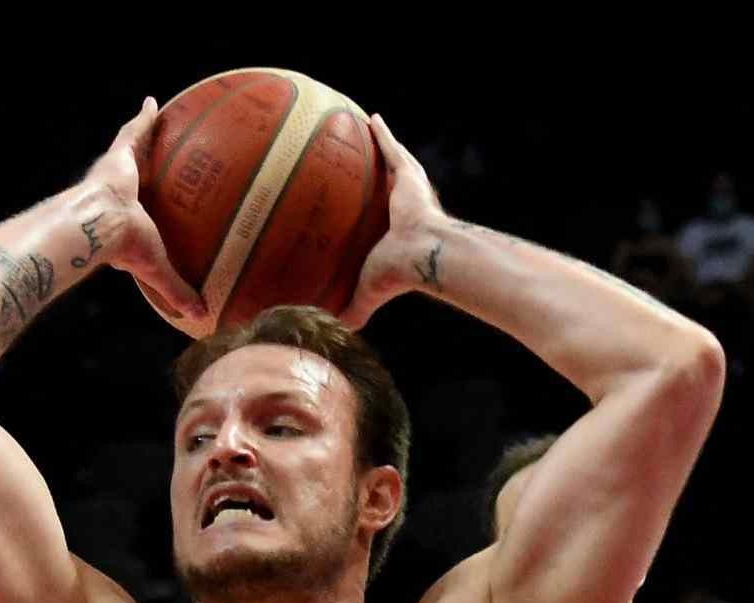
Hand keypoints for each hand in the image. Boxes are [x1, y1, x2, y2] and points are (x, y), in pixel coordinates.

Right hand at [82, 99, 205, 322]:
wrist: (100, 223)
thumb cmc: (124, 247)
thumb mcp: (157, 268)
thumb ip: (175, 290)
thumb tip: (200, 316)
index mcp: (127, 219)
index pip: (140, 212)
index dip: (147, 207)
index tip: (153, 205)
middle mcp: (121, 193)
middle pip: (138, 177)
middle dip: (145, 166)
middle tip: (160, 157)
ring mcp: (118, 173)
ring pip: (134, 152)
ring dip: (142, 137)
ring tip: (157, 122)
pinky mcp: (119, 155)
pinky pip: (134, 130)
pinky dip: (144, 116)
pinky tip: (154, 101)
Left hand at [338, 114, 450, 330]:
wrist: (421, 254)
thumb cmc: (397, 274)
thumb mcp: (366, 292)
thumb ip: (352, 310)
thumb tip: (331, 333)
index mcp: (394, 232)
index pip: (377, 219)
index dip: (368, 212)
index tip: (354, 207)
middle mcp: (402, 207)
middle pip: (385, 187)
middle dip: (375, 176)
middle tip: (358, 165)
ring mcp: (407, 189)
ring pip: (391, 163)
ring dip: (380, 148)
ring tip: (362, 132)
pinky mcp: (409, 174)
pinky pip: (391, 148)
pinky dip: (382, 133)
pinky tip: (369, 118)